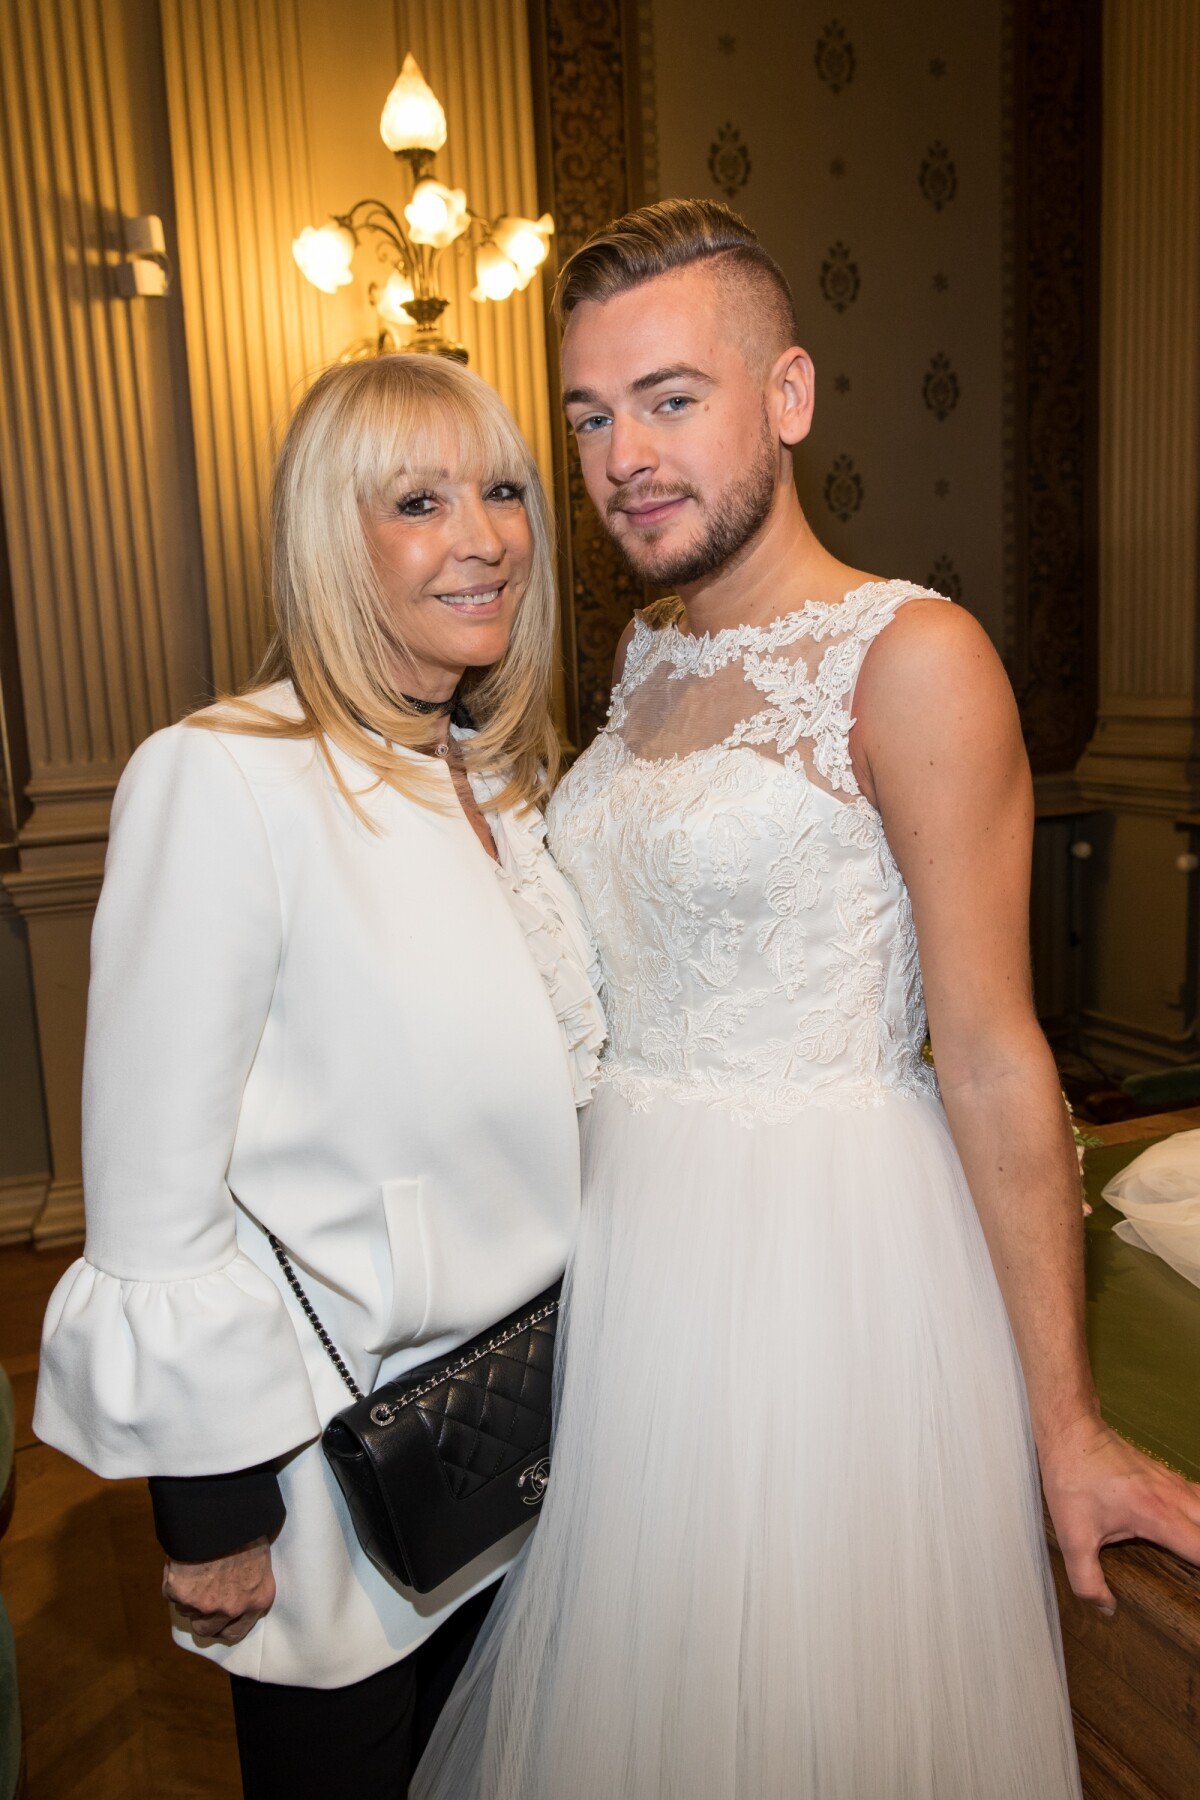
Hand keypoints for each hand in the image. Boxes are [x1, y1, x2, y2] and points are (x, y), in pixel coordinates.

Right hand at [162, 1536, 275, 1644]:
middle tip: (198, 1596)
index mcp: (257, 1599)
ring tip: (194, 1567)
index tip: (215, 1618)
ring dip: (186, 1594)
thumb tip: (237, 1591)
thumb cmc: (247, 1529)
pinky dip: (172, 1578)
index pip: (235, 1632)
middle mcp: (232, 1608)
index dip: (222, 1626)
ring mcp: (206, 1604)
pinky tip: (181, 1560)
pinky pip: (170, 1592)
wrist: (224, 1513)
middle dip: (200, 1616)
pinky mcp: (182, 1594)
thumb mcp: (260, 1559)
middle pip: (206, 1629)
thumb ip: (249, 1584)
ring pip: (186, 1610)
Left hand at [1041, 1416, 1199, 1613]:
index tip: (1198, 1587)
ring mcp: (1173, 1483)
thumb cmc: (1072, 1478)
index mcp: (1158, 1517)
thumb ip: (1087, 1579)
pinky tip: (1193, 1526)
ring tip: (1193, 1553)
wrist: (1070, 1430)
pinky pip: (1199, 1496)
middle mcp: (1175, 1499)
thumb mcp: (1073, 1536)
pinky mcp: (1166, 1475)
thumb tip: (1106, 1607)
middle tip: (1196, 1572)